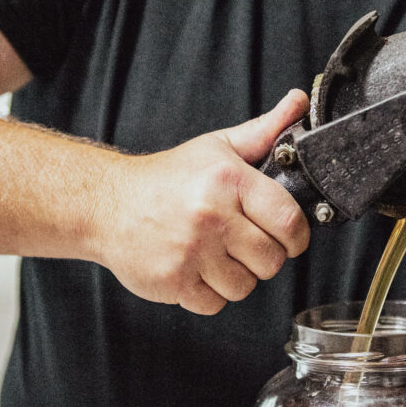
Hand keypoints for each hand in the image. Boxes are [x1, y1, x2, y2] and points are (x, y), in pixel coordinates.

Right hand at [93, 90, 311, 313]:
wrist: (107, 203)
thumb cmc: (167, 178)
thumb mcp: (217, 147)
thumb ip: (264, 130)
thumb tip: (299, 102)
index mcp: (228, 181)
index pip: (290, 221)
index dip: (296, 235)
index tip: (287, 235)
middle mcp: (211, 216)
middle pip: (271, 261)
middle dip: (263, 257)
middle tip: (244, 243)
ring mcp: (192, 252)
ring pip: (244, 287)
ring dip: (236, 277)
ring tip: (217, 255)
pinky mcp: (173, 281)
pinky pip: (214, 304)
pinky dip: (209, 293)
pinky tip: (196, 269)